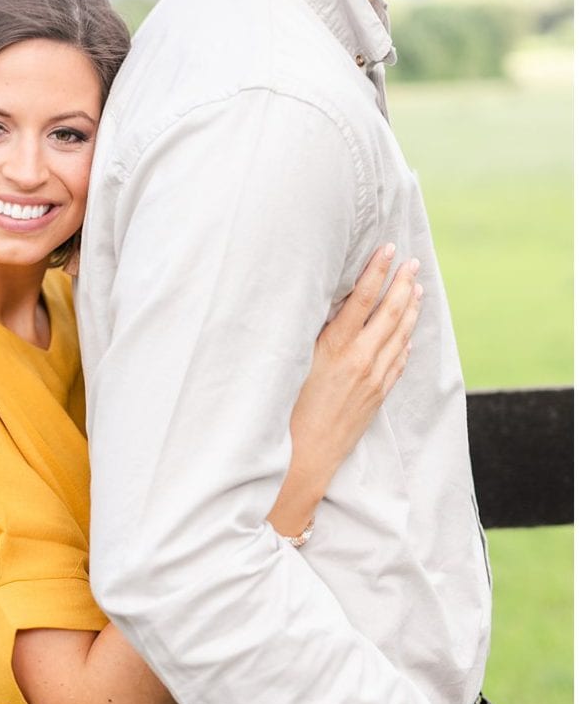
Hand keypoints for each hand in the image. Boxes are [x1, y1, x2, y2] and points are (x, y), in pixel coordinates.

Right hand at [288, 244, 421, 486]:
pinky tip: (408, 332)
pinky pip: (398, 360)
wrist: (305, 454)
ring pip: (399, 335)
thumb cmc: (286, 407)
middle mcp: (360, 359)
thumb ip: (313, 335)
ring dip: (410, 309)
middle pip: (389, 313)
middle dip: (402, 284)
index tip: (387, 250)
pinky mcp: (378, 394)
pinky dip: (405, 340)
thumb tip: (326, 307)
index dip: (376, 272)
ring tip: (416, 288)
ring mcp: (374, 378)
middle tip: (412, 262)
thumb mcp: (293, 363)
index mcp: (335, 347)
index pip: (362, 300)